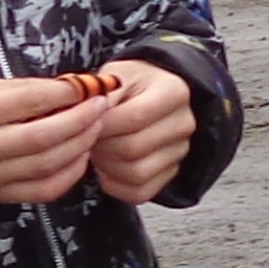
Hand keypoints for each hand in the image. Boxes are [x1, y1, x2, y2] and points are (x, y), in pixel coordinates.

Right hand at [0, 74, 105, 205]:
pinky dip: (70, 174)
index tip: (87, 86)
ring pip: (47, 165)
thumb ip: (23, 88)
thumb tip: (71, 88)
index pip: (27, 101)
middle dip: (80, 120)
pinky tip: (81, 156)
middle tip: (101, 106)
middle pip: (42, 137)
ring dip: (80, 145)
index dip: (64, 94)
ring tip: (96, 127)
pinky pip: (44, 190)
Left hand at [89, 58, 199, 203]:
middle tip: (88, 137)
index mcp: (174, 92)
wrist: (149, 94)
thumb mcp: (115, 74)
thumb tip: (85, 118)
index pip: (135, 117)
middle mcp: (183, 124)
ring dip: (106, 166)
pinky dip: (115, 184)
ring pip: (136, 173)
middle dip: (101, 146)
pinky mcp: (170, 174)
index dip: (103, 124)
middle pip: (134, 148)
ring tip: (98, 149)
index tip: (85, 122)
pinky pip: (139, 192)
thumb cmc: (129, 84)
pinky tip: (107, 167)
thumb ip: (101, 94)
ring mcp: (179, 152)